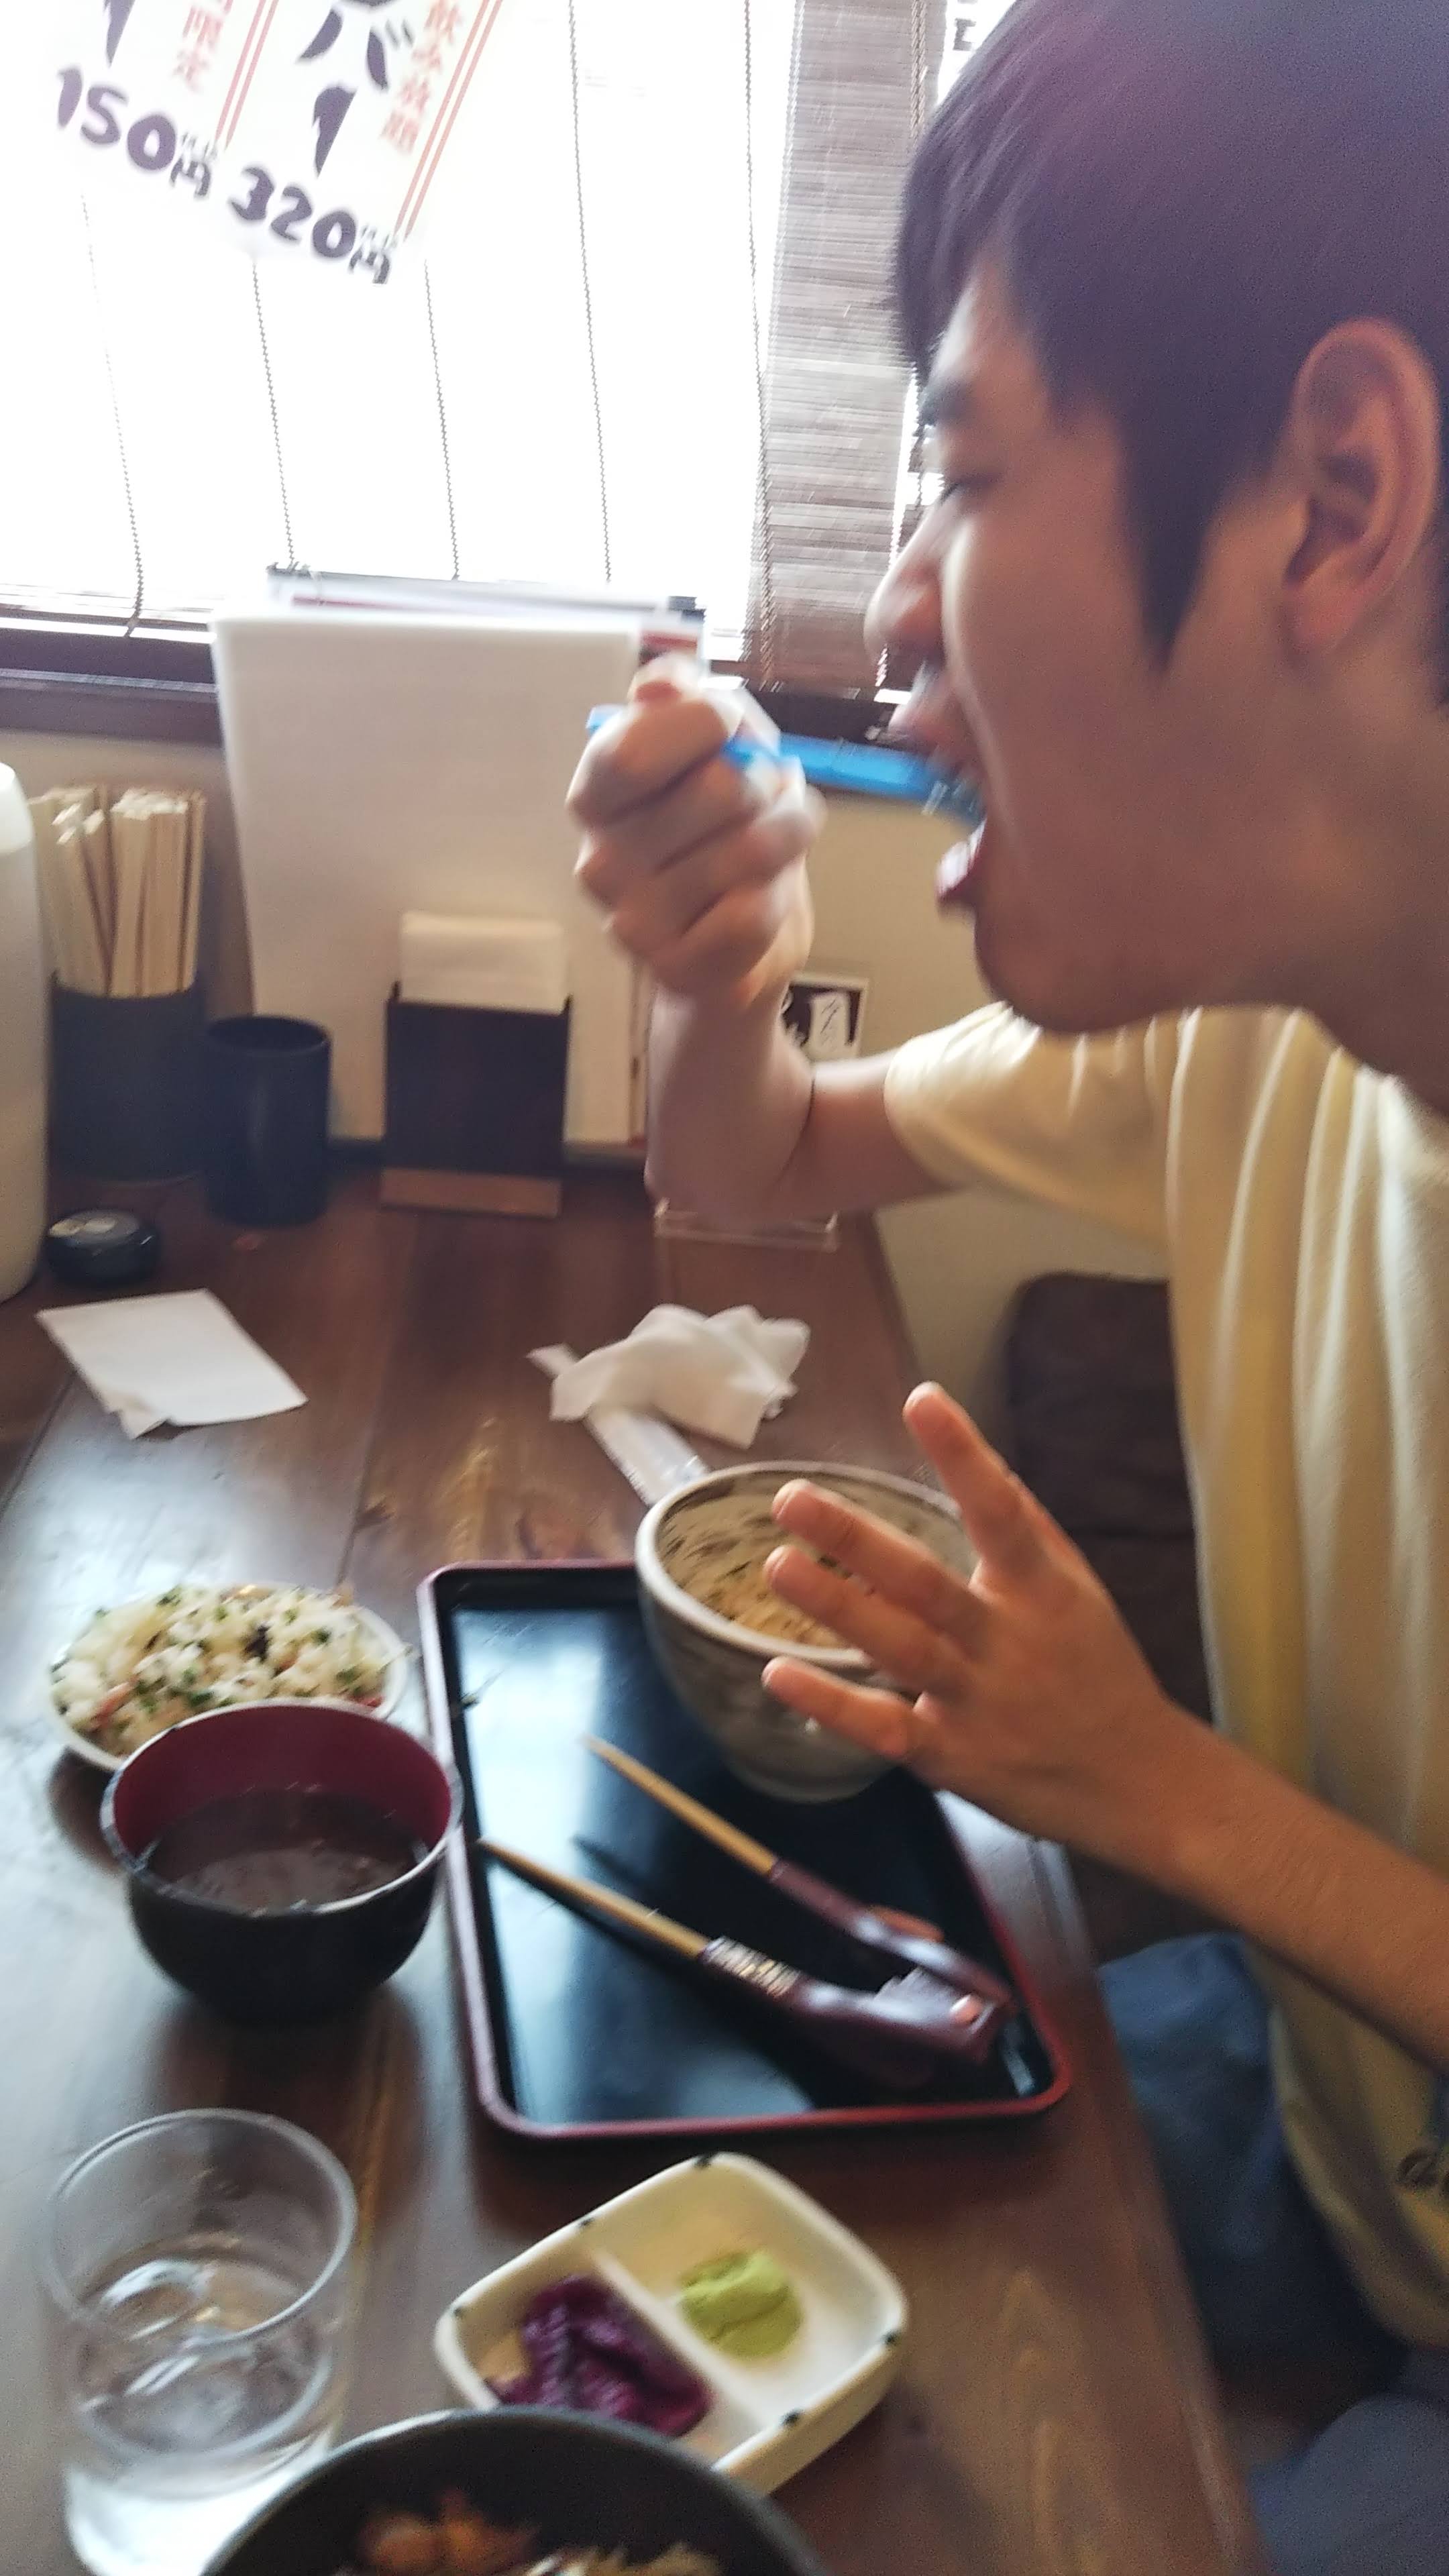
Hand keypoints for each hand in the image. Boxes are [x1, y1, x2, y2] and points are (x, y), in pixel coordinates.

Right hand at [567, 665, 820, 1005]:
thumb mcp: (717, 744)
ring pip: (749, 852)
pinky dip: (777, 899)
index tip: (729, 730)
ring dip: (786, 840)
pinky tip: (760, 901)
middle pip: (719, 790)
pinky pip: (752, 915)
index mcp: (596, 796)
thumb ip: (689, 700)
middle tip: (761, 804)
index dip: (707, 724)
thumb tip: (654, 686)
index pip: (633, 751)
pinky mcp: (674, 969)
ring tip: (773, 850)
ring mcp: (631, 923)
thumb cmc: (727, 826)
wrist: (745, 935)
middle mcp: (598, 861)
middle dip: (766, 785)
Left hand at [761, 1383, 1209, 1874]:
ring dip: (836, 1607)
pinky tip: (779, 1673)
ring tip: (778, 1565)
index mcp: (1043, 1591)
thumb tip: (982, 1460)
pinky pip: (885, 1728)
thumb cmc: (1097, 1672)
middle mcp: (1007, 1642)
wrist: (1136, 1783)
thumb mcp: (1079, 1593)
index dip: (964, 1454)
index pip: (1001, 1511)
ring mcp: (976, 1702)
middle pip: (926, 1584)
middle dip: (856, 1540)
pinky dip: (832, 1704)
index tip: (922, 1399)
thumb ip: (1028, 1530)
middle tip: (791, 1499)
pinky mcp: (950, 1758)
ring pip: (899, 1650)